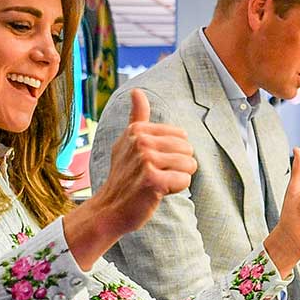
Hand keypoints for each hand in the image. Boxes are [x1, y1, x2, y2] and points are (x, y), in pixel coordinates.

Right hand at [67, 90, 195, 267]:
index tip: (153, 162)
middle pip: (188, 149)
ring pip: (189, 165)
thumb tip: (137, 91)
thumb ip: (137, 117)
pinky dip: (176, 189)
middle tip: (156, 175)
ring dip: (178, 178)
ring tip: (157, 183)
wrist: (110, 209)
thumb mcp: (127, 142)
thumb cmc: (124, 176)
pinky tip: (158, 192)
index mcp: (138, 130)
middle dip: (178, 165)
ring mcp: (146, 160)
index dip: (173, 153)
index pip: (181, 135)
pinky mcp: (153, 181)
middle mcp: (140, 141)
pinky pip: (185, 180)